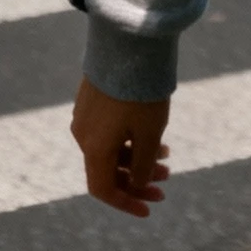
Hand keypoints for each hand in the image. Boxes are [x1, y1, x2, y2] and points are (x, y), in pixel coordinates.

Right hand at [71, 76, 171, 216]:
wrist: (128, 42)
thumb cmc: (141, 91)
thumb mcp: (150, 133)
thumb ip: (142, 165)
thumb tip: (136, 184)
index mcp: (93, 148)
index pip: (103, 189)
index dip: (126, 203)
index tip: (150, 208)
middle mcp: (83, 134)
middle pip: (108, 169)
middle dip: (138, 178)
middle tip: (168, 178)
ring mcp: (85, 115)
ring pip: (110, 148)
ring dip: (137, 157)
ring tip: (167, 153)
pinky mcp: (91, 98)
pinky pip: (108, 130)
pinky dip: (129, 139)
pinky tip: (153, 132)